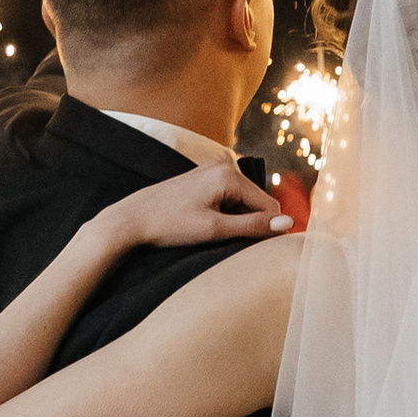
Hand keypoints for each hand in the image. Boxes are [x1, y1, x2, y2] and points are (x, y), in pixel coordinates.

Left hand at [101, 160, 293, 255]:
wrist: (130, 220)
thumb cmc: (168, 224)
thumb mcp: (214, 229)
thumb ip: (253, 226)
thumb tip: (287, 224)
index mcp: (229, 175)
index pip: (269, 206)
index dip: (268, 231)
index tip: (258, 250)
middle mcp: (223, 166)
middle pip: (257, 203)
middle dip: (250, 224)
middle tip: (227, 242)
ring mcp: (212, 172)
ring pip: (242, 203)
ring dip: (236, 222)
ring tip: (211, 233)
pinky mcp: (203, 181)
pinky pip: (227, 200)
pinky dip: (225, 216)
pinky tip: (205, 226)